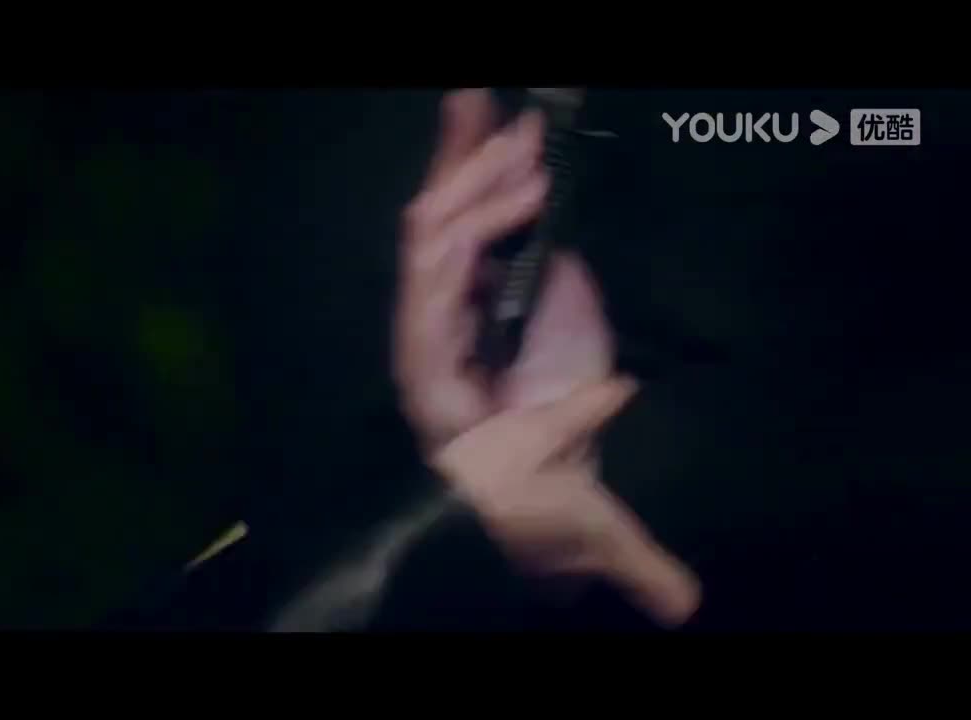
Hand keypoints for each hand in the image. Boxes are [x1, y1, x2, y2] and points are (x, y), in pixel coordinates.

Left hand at [393, 89, 700, 625]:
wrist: (499, 516)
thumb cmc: (524, 511)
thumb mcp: (575, 522)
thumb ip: (615, 530)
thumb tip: (650, 507)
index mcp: (434, 371)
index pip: (434, 282)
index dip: (480, 229)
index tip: (536, 187)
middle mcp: (424, 331)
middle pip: (428, 232)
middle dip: (470, 172)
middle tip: (516, 116)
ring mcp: (438, 312)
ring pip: (436, 222)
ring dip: (469, 164)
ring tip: (491, 107)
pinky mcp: (462, 301)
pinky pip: (458, 231)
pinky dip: (475, 184)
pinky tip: (494, 144)